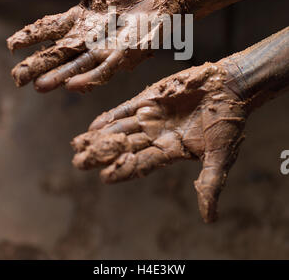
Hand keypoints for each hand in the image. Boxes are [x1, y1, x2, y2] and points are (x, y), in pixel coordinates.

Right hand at [7, 0, 168, 91]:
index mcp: (81, 18)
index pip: (50, 29)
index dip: (31, 36)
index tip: (12, 45)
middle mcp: (89, 37)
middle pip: (58, 53)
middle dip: (38, 65)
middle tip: (18, 78)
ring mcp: (106, 47)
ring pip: (77, 65)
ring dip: (58, 76)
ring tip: (39, 86)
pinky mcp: (125, 54)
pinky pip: (104, 69)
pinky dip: (88, 77)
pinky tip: (72, 86)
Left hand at [72, 61, 246, 222]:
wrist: (230, 88)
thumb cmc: (228, 122)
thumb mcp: (221, 156)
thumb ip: (210, 184)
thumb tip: (210, 219)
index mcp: (171, 151)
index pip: (142, 164)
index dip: (123, 170)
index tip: (104, 177)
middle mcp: (157, 136)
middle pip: (124, 147)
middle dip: (101, 154)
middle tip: (78, 162)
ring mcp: (152, 117)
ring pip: (121, 129)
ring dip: (100, 137)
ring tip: (78, 145)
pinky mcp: (150, 98)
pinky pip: (126, 108)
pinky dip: (111, 116)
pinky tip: (94, 125)